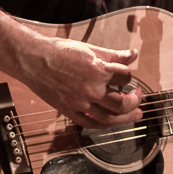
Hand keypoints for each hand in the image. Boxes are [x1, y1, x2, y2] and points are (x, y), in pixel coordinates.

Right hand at [0, 2, 144, 129]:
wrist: (34, 60)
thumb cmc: (60, 51)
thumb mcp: (90, 48)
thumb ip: (113, 55)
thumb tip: (133, 55)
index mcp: (98, 70)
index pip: (125, 76)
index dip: (129, 75)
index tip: (128, 76)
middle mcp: (91, 89)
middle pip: (122, 103)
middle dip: (134, 101)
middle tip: (138, 97)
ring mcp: (80, 103)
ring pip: (109, 117)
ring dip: (126, 118)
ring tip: (134, 115)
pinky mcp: (69, 111)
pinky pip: (91, 124)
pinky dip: (104, 125)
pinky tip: (111, 122)